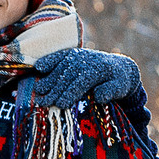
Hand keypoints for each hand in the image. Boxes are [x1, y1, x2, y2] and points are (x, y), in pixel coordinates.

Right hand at [26, 46, 140, 109]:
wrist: (119, 67)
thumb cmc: (118, 82)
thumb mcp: (121, 88)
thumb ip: (111, 91)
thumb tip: (99, 96)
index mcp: (99, 68)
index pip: (82, 81)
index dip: (71, 93)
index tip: (61, 104)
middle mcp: (87, 59)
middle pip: (68, 75)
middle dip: (55, 89)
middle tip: (43, 102)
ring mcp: (79, 55)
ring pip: (61, 67)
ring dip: (48, 79)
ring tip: (38, 91)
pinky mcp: (72, 54)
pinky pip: (59, 56)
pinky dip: (48, 61)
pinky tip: (38, 67)